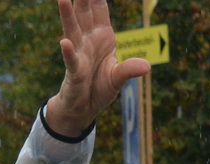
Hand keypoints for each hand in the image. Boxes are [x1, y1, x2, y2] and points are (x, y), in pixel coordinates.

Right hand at [44, 0, 151, 135]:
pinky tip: (65, 42)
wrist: (83, 107)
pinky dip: (69, 52)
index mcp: (102, 36)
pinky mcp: (74, 72)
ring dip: (68, 16)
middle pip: (84, 13)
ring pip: (73, 30)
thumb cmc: (99, 87)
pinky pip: (72, 61)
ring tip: (62, 0)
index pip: (99, 9)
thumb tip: (147, 66)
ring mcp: (79, 54)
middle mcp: (87, 40)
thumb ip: (129, 70)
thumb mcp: (117, 78)